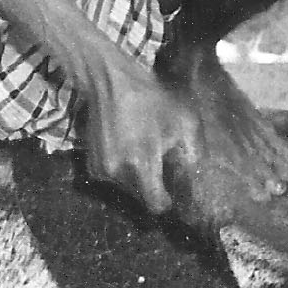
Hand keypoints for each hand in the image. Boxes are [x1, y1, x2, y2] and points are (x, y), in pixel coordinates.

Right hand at [83, 61, 202, 216]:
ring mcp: (101, 170)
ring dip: (137, 180)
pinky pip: (113, 180)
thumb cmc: (151, 100)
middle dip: (153, 188)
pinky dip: (122, 172)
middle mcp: (118, 173)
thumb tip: (196, 176)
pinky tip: (129, 152)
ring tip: (144, 154)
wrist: (110, 82)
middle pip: (141, 198)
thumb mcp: (184, 120)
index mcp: (141, 164)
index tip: (173, 194)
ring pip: (126, 190)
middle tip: (161, 167)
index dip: (168, 202)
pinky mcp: (92, 165)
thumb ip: (194, 152)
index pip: (156, 205)